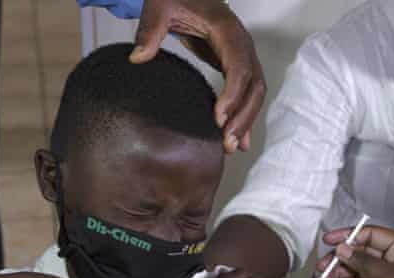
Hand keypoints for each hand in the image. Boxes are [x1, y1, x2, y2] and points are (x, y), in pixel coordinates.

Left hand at [131, 0, 265, 152]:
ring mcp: (243, 56)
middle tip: (227, 142)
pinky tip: (238, 139)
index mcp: (228, 31)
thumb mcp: (159, 7)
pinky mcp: (237, 66)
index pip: (240, 67)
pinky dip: (245, 117)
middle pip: (254, 86)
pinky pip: (248, 94)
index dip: (233, 94)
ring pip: (256, 93)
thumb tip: (138, 57)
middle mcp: (242, 45)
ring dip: (246, 121)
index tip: (219, 117)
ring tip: (232, 147)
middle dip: (243, 116)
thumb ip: (150, 31)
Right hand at [319, 225, 393, 277]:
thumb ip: (367, 264)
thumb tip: (344, 249)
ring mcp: (385, 277)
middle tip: (324, 266)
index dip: (348, 235)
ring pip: (356, 269)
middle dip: (340, 258)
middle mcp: (391, 260)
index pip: (370, 235)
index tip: (329, 241)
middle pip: (359, 252)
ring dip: (339, 273)